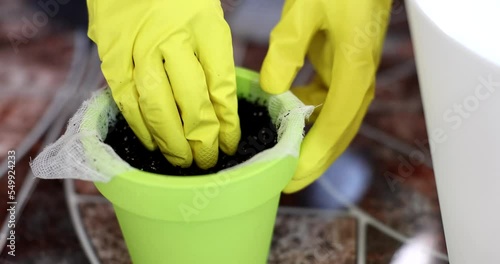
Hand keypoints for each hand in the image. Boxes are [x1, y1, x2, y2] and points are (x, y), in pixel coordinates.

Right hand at [87, 0, 239, 168]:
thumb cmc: (176, 0)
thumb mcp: (206, 18)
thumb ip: (212, 59)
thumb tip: (220, 110)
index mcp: (206, 27)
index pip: (222, 87)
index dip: (227, 123)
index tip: (230, 144)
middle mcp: (174, 38)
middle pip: (193, 103)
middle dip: (203, 141)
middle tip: (208, 161)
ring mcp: (140, 48)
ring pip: (158, 107)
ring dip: (172, 142)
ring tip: (183, 162)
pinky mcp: (112, 56)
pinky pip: (127, 100)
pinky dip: (140, 127)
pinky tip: (152, 143)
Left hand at [261, 0, 391, 192]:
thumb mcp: (306, 9)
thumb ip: (287, 49)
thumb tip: (272, 89)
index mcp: (354, 68)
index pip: (336, 122)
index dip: (315, 152)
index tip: (292, 173)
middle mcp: (358, 79)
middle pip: (339, 133)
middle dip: (315, 161)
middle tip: (287, 183)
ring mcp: (353, 77)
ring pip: (334, 123)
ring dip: (311, 144)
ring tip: (284, 162)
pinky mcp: (344, 71)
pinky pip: (328, 105)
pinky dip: (309, 120)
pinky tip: (286, 122)